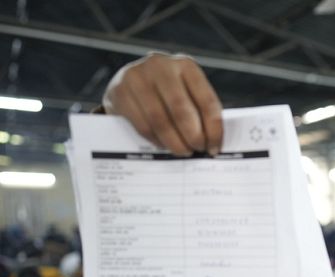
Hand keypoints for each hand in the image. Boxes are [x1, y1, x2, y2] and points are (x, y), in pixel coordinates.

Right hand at [102, 53, 222, 155]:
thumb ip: (200, 112)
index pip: (207, 101)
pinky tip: (163, 145)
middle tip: (197, 150)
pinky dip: (155, 140)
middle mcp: (161, 66)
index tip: (214, 148)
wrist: (130, 80)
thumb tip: (212, 144)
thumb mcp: (188, 91)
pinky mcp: (119, 91)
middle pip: (181, 110)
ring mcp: (137, 76)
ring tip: (182, 151)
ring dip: (174, 141)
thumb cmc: (168, 91)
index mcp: (186, 65)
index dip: (214, 129)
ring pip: (160, 119)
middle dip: (193, 136)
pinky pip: (142, 124)